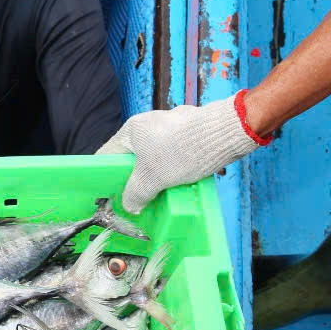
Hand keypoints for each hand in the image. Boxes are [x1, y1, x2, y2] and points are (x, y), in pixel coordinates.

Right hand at [97, 92, 266, 213]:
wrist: (224, 133)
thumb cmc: (180, 152)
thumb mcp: (152, 179)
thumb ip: (135, 194)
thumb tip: (130, 206)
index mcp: (132, 130)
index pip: (108, 154)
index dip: (106, 175)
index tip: (111, 193)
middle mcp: (147, 123)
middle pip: (133, 156)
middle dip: (136, 178)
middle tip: (139, 197)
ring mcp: (170, 124)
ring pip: (155, 155)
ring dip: (158, 174)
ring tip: (163, 191)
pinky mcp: (189, 129)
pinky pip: (174, 151)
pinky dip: (175, 165)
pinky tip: (183, 179)